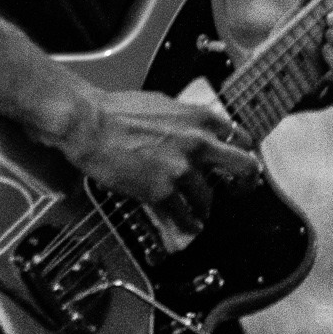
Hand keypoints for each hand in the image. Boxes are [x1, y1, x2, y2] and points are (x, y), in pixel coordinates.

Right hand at [57, 89, 259, 234]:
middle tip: (239, 191)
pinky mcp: (163, 192)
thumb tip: (193, 131)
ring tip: (194, 212)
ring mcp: (182, 170)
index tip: (238, 163)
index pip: (241, 138)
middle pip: (244, 168)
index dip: (241, 153)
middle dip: (245, 183)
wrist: (87, 123)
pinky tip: (182, 229)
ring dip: (201, 207)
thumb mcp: (161, 104)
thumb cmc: (114, 110)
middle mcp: (198, 144)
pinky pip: (184, 218)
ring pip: (208, 199)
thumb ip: (185, 120)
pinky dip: (184, 226)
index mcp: (199, 118)